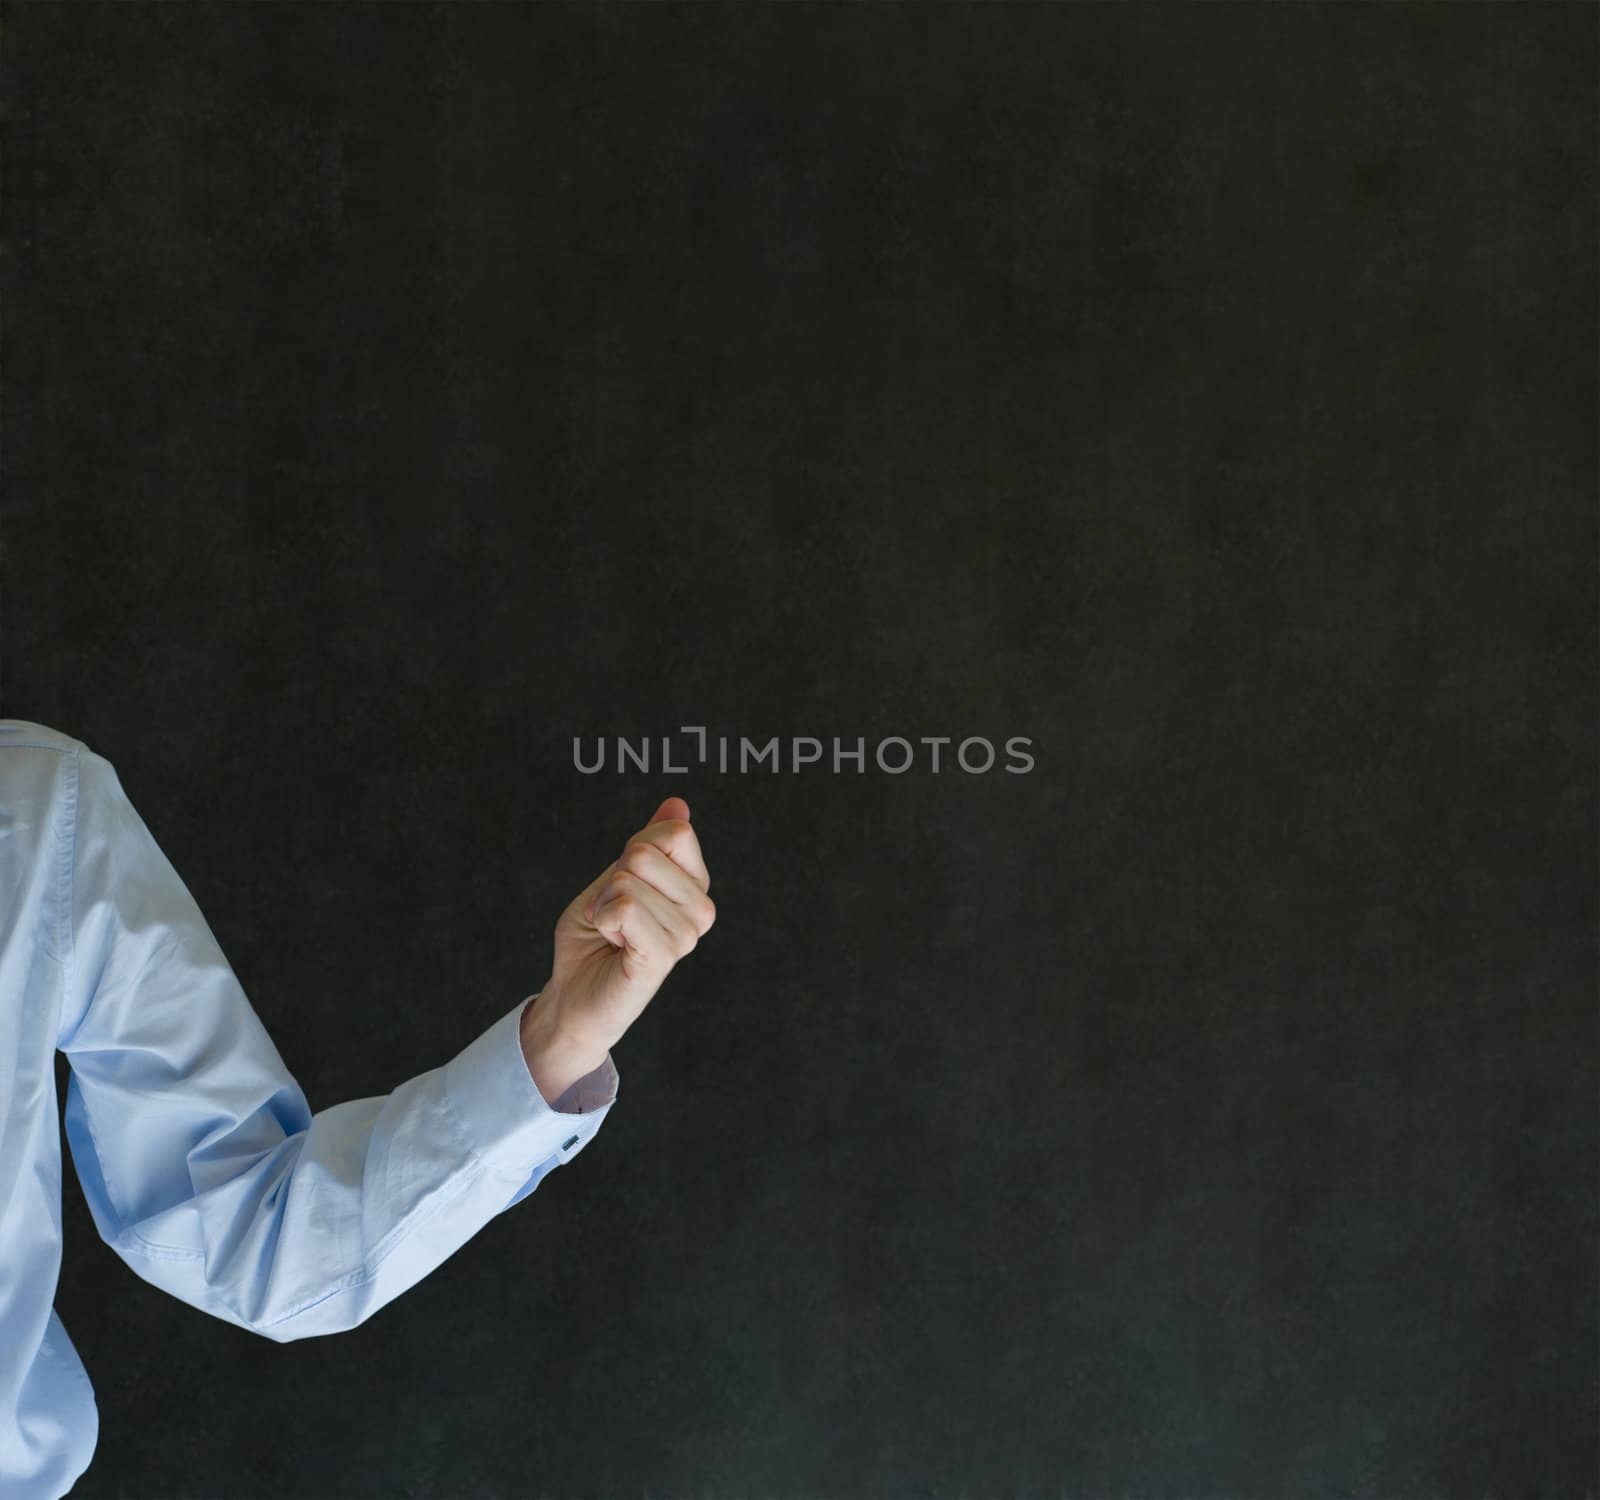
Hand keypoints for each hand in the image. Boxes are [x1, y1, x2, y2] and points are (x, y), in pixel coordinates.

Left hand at [537, 796, 715, 1059]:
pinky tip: (613, 944)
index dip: (634, 850)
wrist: (575, 993)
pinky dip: (604, 920)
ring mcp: (687, 935)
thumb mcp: (617, 876)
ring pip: (628, 881)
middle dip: (613, 879)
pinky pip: (625, 908)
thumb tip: (678, 804)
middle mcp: (701, 910)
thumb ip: (649, 843)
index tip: (623, 885)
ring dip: (604, 904)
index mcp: (695, 886)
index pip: (676, 832)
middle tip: (614, 914)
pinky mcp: (664, 956)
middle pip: (646, 852)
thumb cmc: (595, 938)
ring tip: (613, 933)